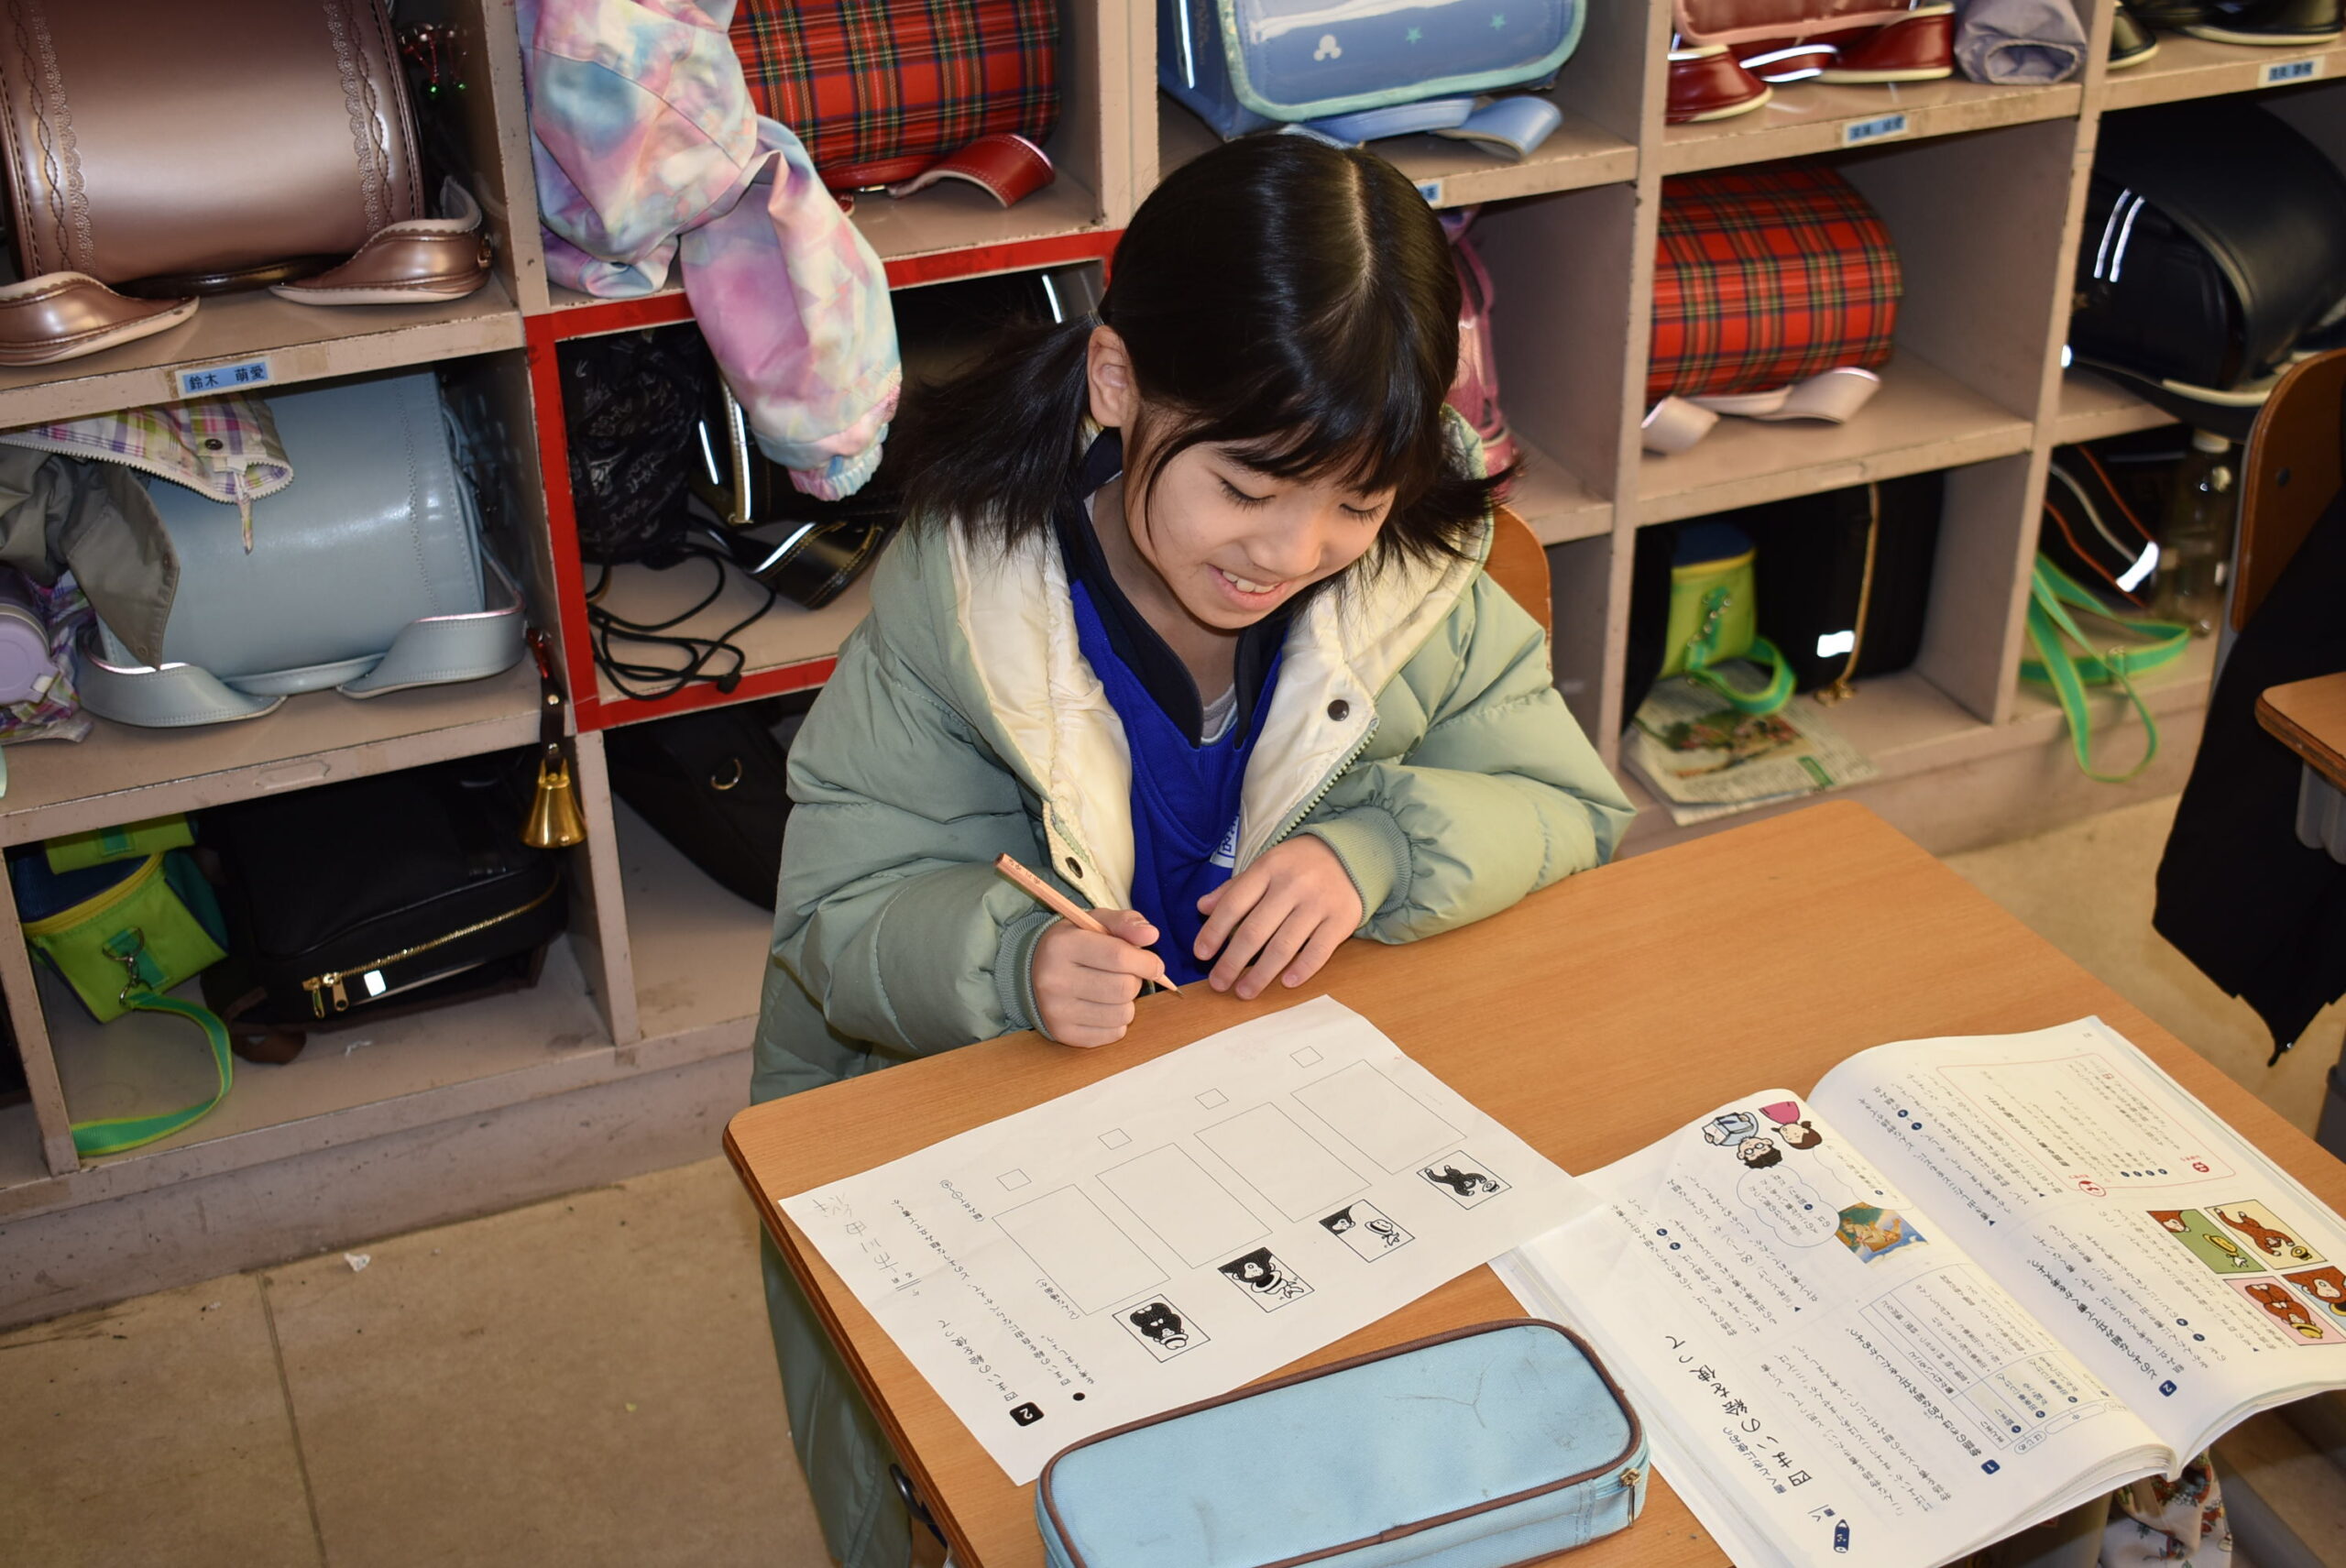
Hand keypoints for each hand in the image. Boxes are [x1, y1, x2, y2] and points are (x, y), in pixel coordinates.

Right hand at [1032, 908, 1168, 1048]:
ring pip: (1123, 1014)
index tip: (1155, 965)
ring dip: (1128, 1002)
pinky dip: (1117, 1021)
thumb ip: (1125, 923)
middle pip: (1124, 988)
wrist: (1033, 972)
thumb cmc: (1073, 944)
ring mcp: (1056, 1011)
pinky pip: (1114, 1033)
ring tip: (1112, 989)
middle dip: (1135, 980)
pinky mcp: (1063, 1034)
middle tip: (1126, 974)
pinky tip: (1102, 1006)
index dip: (1147, 962)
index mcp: (1062, 946)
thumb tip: (1151, 934)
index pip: (1119, 956)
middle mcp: (1054, 980)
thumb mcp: (1094, 923)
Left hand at [1194, 836, 1361, 999]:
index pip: (1234, 904)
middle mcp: (1292, 885)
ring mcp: (1318, 903)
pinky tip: (1286, 983)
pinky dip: (1302, 969)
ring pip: (1284, 946)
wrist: (1350, 855)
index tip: (1201, 955)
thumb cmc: (1297, 866)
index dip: (1214, 931)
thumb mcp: (1265, 867)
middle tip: (1218, 983)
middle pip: (1255, 931)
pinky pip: (1319, 950)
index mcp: (1268, 869)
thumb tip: (1202, 908)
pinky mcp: (1341, 919)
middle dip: (1232, 962)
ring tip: (1245, 992)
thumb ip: (1234, 888)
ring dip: (1261, 974)